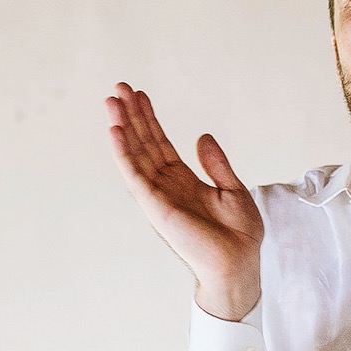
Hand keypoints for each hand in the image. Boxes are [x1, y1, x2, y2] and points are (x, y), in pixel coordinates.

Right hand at [105, 82, 263, 320]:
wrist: (238, 262)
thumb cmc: (239, 235)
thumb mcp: (232, 190)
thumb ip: (216, 164)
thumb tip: (202, 137)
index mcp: (184, 181)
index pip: (160, 143)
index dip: (149, 119)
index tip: (139, 95)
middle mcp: (167, 186)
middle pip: (144, 143)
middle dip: (131, 116)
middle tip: (119, 88)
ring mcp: (159, 195)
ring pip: (135, 155)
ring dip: (122, 128)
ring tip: (112, 101)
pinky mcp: (155, 206)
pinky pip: (135, 175)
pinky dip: (124, 154)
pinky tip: (115, 132)